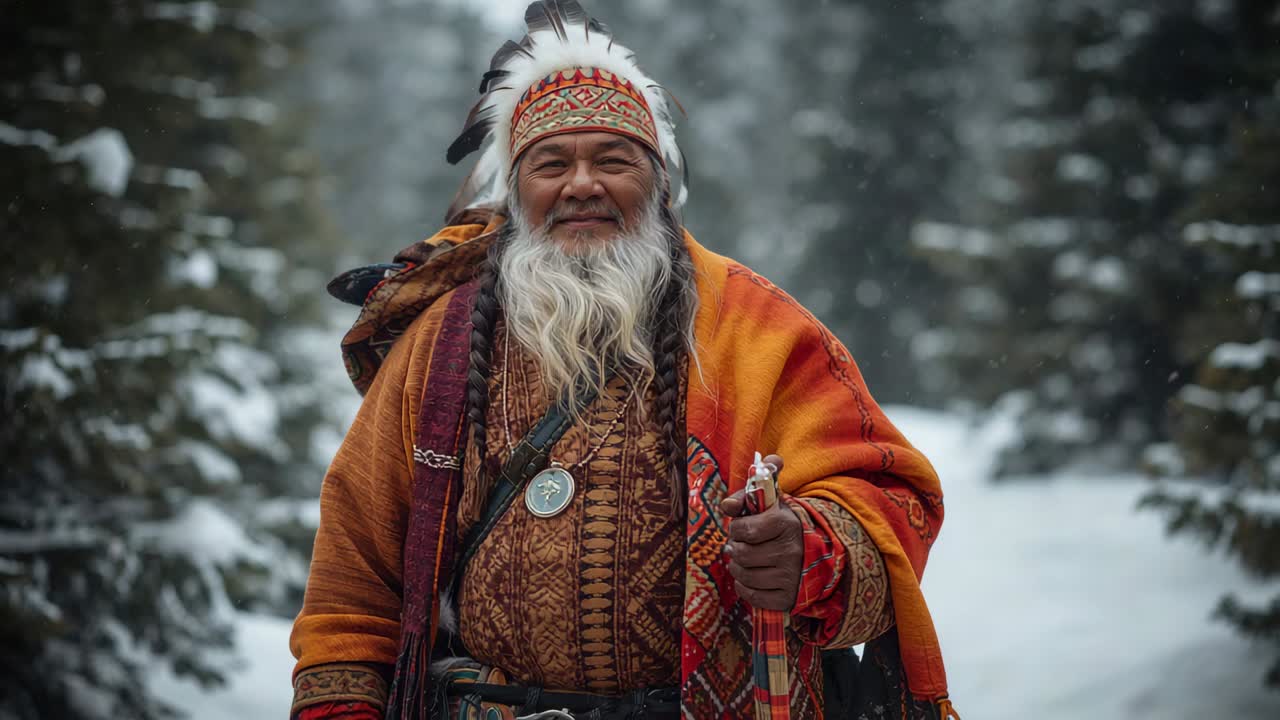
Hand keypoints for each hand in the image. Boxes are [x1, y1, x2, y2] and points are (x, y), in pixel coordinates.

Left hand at [719, 454, 803, 610]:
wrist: (813, 550)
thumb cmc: (782, 524)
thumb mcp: (770, 503)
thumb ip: (748, 494)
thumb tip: (726, 505)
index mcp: (786, 524)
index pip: (744, 529)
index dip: (736, 528)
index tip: (740, 527)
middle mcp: (791, 551)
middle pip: (742, 554)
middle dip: (735, 548)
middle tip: (739, 545)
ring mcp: (790, 577)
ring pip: (744, 575)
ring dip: (737, 567)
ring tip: (743, 560)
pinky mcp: (787, 598)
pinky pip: (752, 596)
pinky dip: (744, 587)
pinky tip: (750, 577)